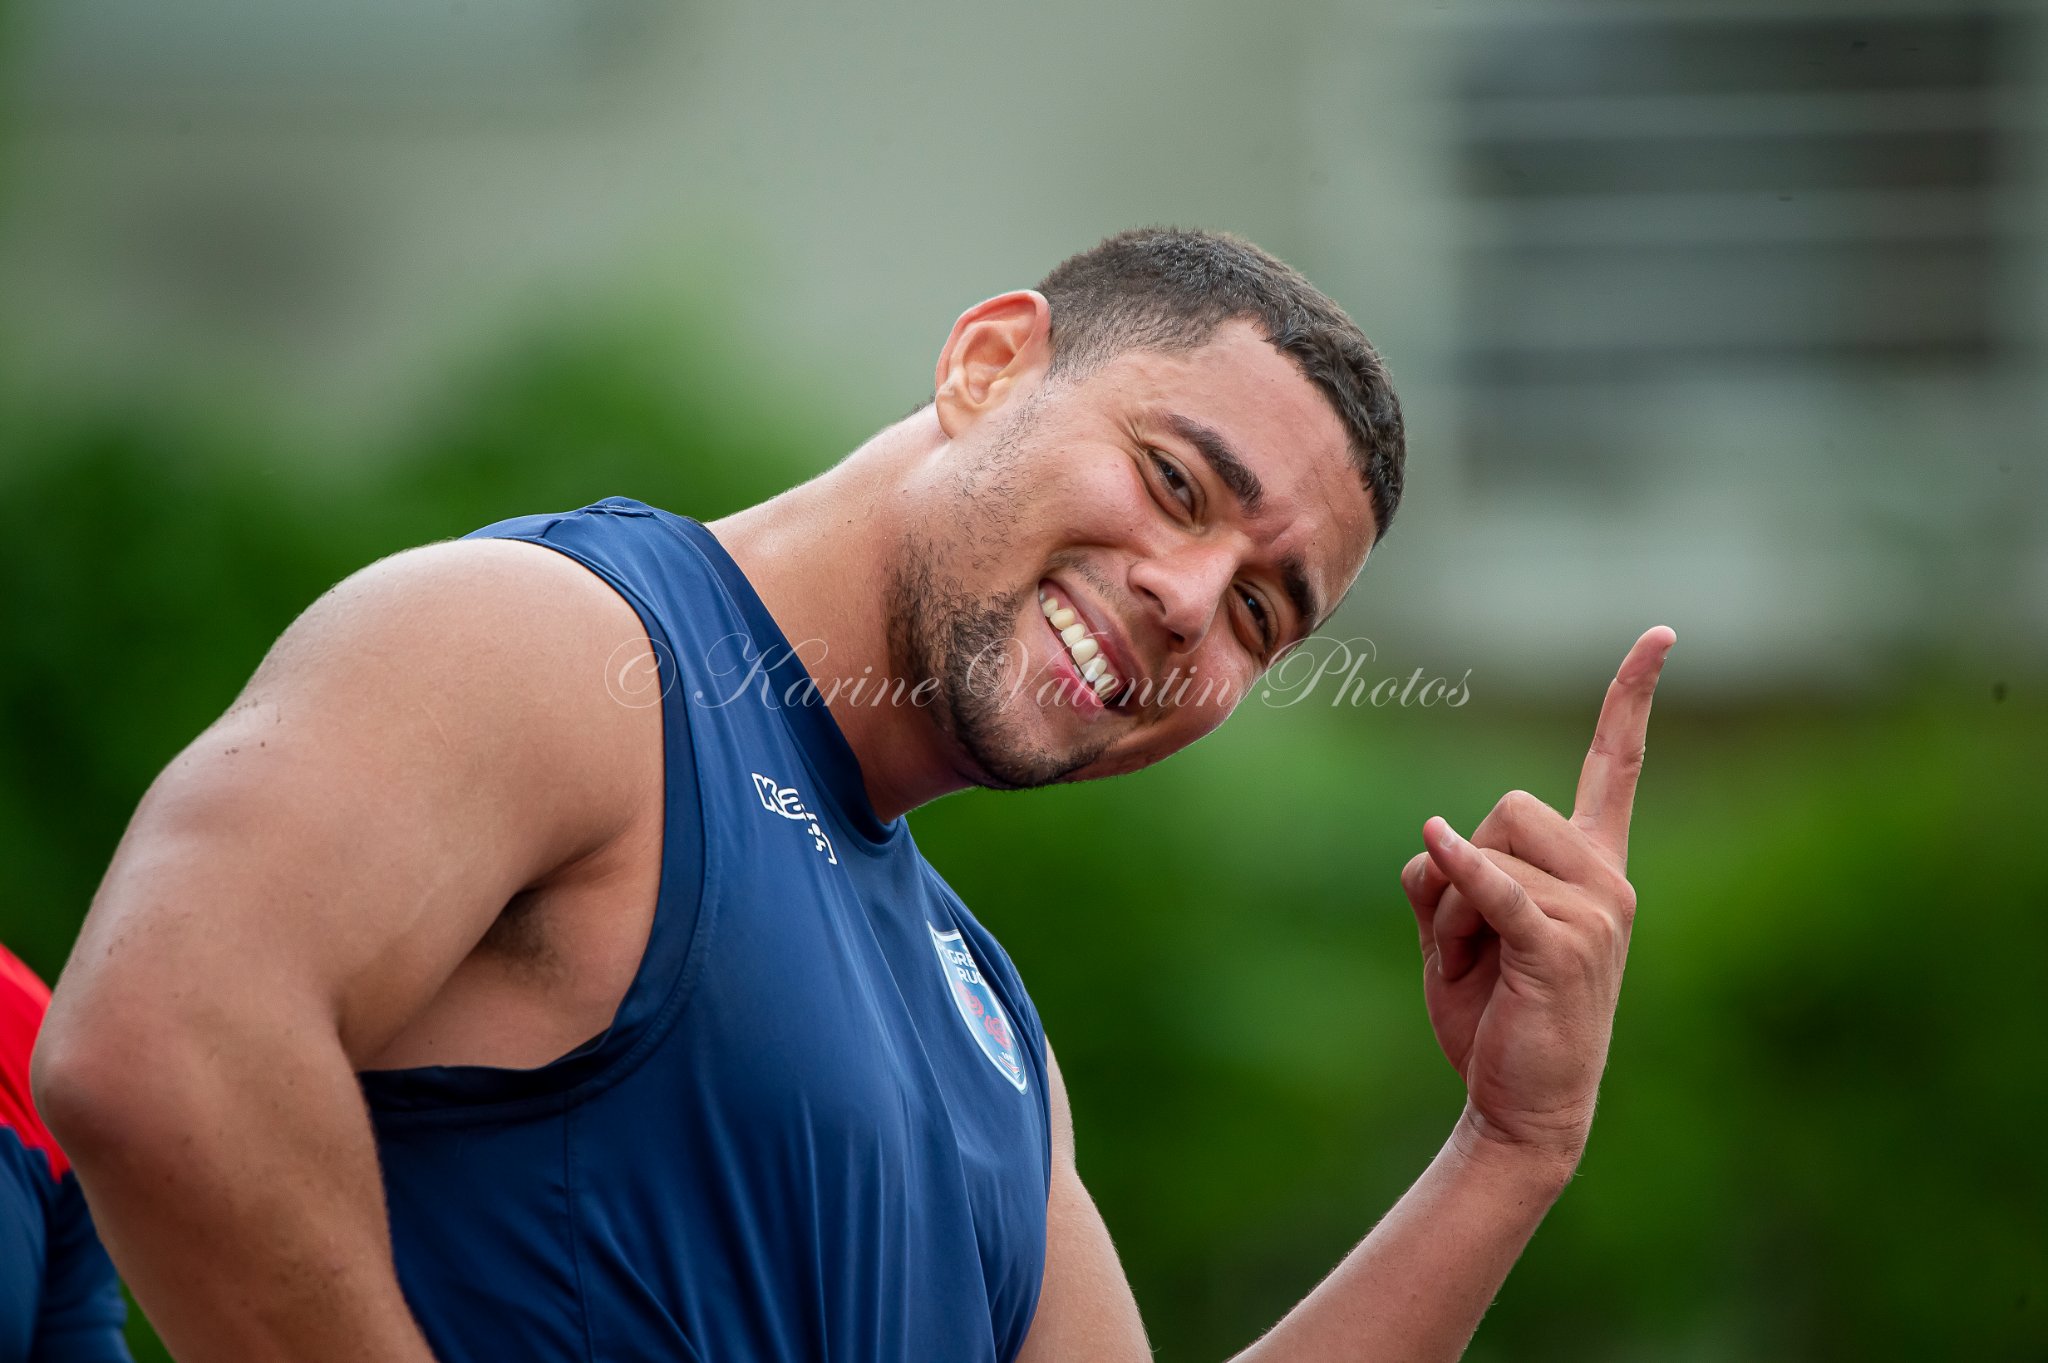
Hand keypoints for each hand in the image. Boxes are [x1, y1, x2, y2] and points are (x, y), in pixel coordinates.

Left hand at [1399, 627, 1674, 1167]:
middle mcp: (1607, 879)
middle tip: (1471, 944)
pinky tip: (1436, 845)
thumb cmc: (1496, 1012)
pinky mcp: (1558, 948)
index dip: (1631, 698)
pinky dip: (1460, 873)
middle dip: (1461, 866)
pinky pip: (1498, 890)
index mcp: (1593, 866)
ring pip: (1484, 850)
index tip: (1661, 635)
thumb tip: (1432, 841)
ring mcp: (1592, 913)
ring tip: (1477, 968)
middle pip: (1507, 807)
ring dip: (1449, 909)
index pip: (1615, 765)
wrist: (1522, 1103)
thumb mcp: (1464, 928)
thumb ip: (1451, 872)